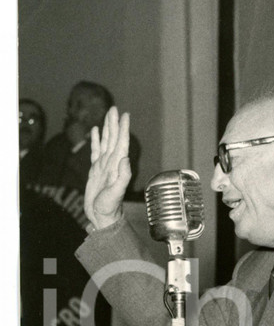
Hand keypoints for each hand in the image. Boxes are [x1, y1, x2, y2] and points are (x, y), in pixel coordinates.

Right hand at [84, 106, 131, 229]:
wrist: (102, 217)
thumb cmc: (109, 207)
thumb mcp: (116, 193)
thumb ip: (122, 177)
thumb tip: (125, 158)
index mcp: (117, 166)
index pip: (121, 143)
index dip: (123, 129)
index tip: (125, 115)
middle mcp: (112, 163)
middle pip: (113, 139)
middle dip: (114, 123)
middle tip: (114, 108)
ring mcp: (104, 166)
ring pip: (105, 142)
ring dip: (107, 129)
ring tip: (108, 115)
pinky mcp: (96, 170)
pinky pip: (95, 151)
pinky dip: (96, 140)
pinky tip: (95, 131)